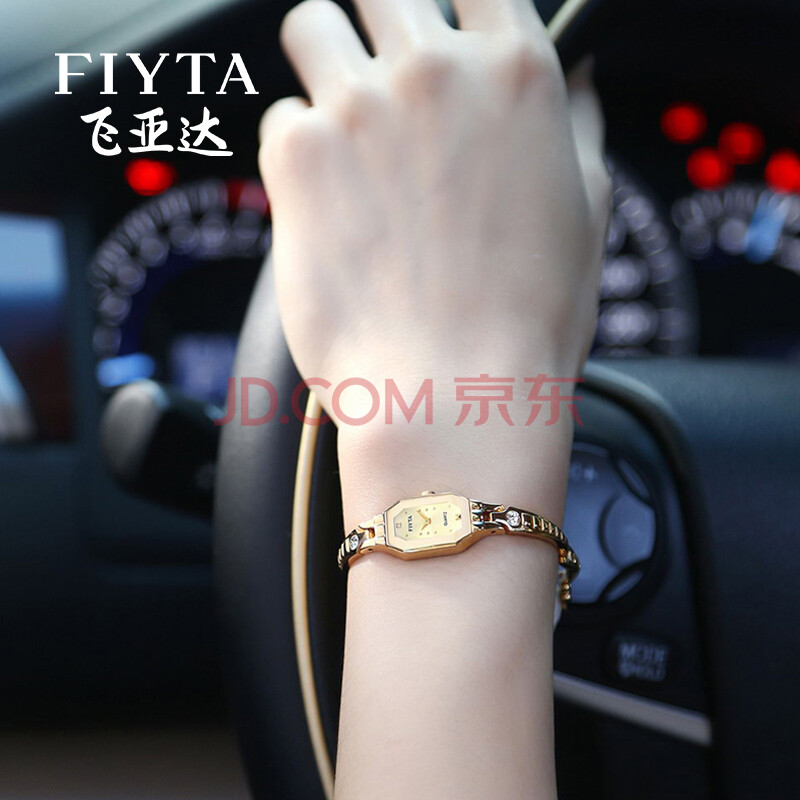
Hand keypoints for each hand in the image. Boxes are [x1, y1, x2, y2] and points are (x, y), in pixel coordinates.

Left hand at [259, 0, 610, 528]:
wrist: (454, 391)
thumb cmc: (527, 319)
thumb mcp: (588, 209)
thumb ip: (576, 122)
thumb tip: (578, 70)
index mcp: (517, 74)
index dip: (448, 8)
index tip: (432, 37)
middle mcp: (436, 71)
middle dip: (375, 24)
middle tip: (376, 80)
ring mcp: (360, 106)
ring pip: (308, 25)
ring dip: (319, 65)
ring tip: (338, 130)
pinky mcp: (298, 154)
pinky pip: (278, 119)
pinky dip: (295, 153)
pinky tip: (326, 206)